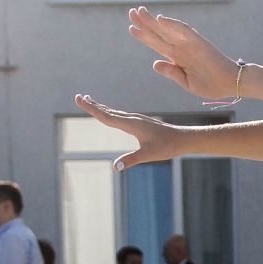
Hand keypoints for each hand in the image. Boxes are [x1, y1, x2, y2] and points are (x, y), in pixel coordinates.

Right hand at [73, 94, 196, 171]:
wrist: (183, 139)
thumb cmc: (167, 147)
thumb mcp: (149, 154)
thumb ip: (131, 160)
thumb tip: (115, 167)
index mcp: (131, 124)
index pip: (106, 116)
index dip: (91, 109)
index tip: (80, 99)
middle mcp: (133, 119)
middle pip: (108, 111)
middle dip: (93, 105)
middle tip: (78, 97)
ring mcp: (137, 120)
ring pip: (115, 113)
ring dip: (101, 108)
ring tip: (91, 102)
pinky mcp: (141, 123)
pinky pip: (122, 116)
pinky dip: (112, 113)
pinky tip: (112, 115)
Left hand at [126, 8, 236, 100]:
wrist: (230, 84)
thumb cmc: (212, 85)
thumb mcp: (187, 82)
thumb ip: (171, 72)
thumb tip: (154, 63)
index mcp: (178, 58)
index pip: (157, 44)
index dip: (144, 36)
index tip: (131, 28)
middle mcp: (181, 47)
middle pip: (159, 33)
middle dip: (145, 23)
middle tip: (131, 12)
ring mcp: (189, 44)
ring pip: (168, 29)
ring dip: (154, 20)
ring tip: (139, 11)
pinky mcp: (199, 42)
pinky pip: (184, 31)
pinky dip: (173, 24)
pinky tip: (160, 19)